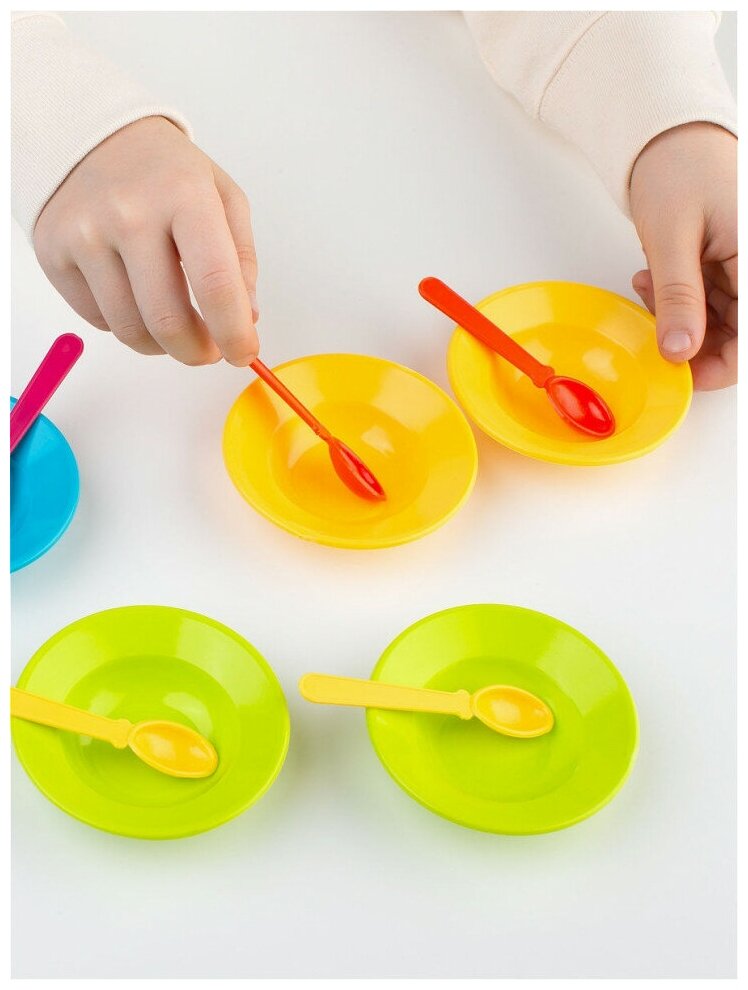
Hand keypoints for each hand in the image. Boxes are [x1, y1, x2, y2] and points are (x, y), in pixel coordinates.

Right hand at [34, 116, 258, 366]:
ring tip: (176, 331)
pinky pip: (99, 321)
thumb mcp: (223, 197)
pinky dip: (127, 325)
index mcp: (184, 195)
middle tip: (208, 352)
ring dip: (163, 347)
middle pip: (168, 321)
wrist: (92, 137)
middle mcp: (129, 214)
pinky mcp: (56, 254)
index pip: (215, 284)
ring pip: (131, 330)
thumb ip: (241, 260)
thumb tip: (246, 318)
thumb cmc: (166, 172)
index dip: (234, 333)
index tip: (243, 353)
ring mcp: (85, 235)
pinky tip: (138, 302)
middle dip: (197, 352)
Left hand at [629, 122, 736, 390]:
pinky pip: (709, 306)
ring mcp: (745, 270)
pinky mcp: (729, 269)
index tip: (676, 369)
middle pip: (737, 336)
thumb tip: (679, 351)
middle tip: (652, 322)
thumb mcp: (672, 238)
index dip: (718, 366)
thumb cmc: (678, 167)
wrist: (668, 135)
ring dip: (680, 320)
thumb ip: (678, 298)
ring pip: (720, 325)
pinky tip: (656, 280)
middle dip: (691, 339)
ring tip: (651, 285)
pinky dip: (678, 304)